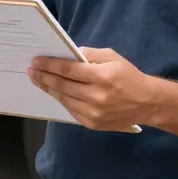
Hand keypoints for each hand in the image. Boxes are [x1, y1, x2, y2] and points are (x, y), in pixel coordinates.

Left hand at [27, 47, 155, 131]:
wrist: (147, 103)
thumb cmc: (128, 76)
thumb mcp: (112, 57)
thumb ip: (90, 54)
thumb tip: (69, 54)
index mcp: (101, 77)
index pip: (68, 70)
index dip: (49, 65)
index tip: (36, 61)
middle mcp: (96, 97)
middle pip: (62, 85)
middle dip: (43, 77)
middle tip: (30, 70)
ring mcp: (94, 113)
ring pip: (64, 99)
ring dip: (48, 88)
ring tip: (37, 80)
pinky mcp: (93, 124)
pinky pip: (71, 110)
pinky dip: (61, 99)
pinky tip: (53, 91)